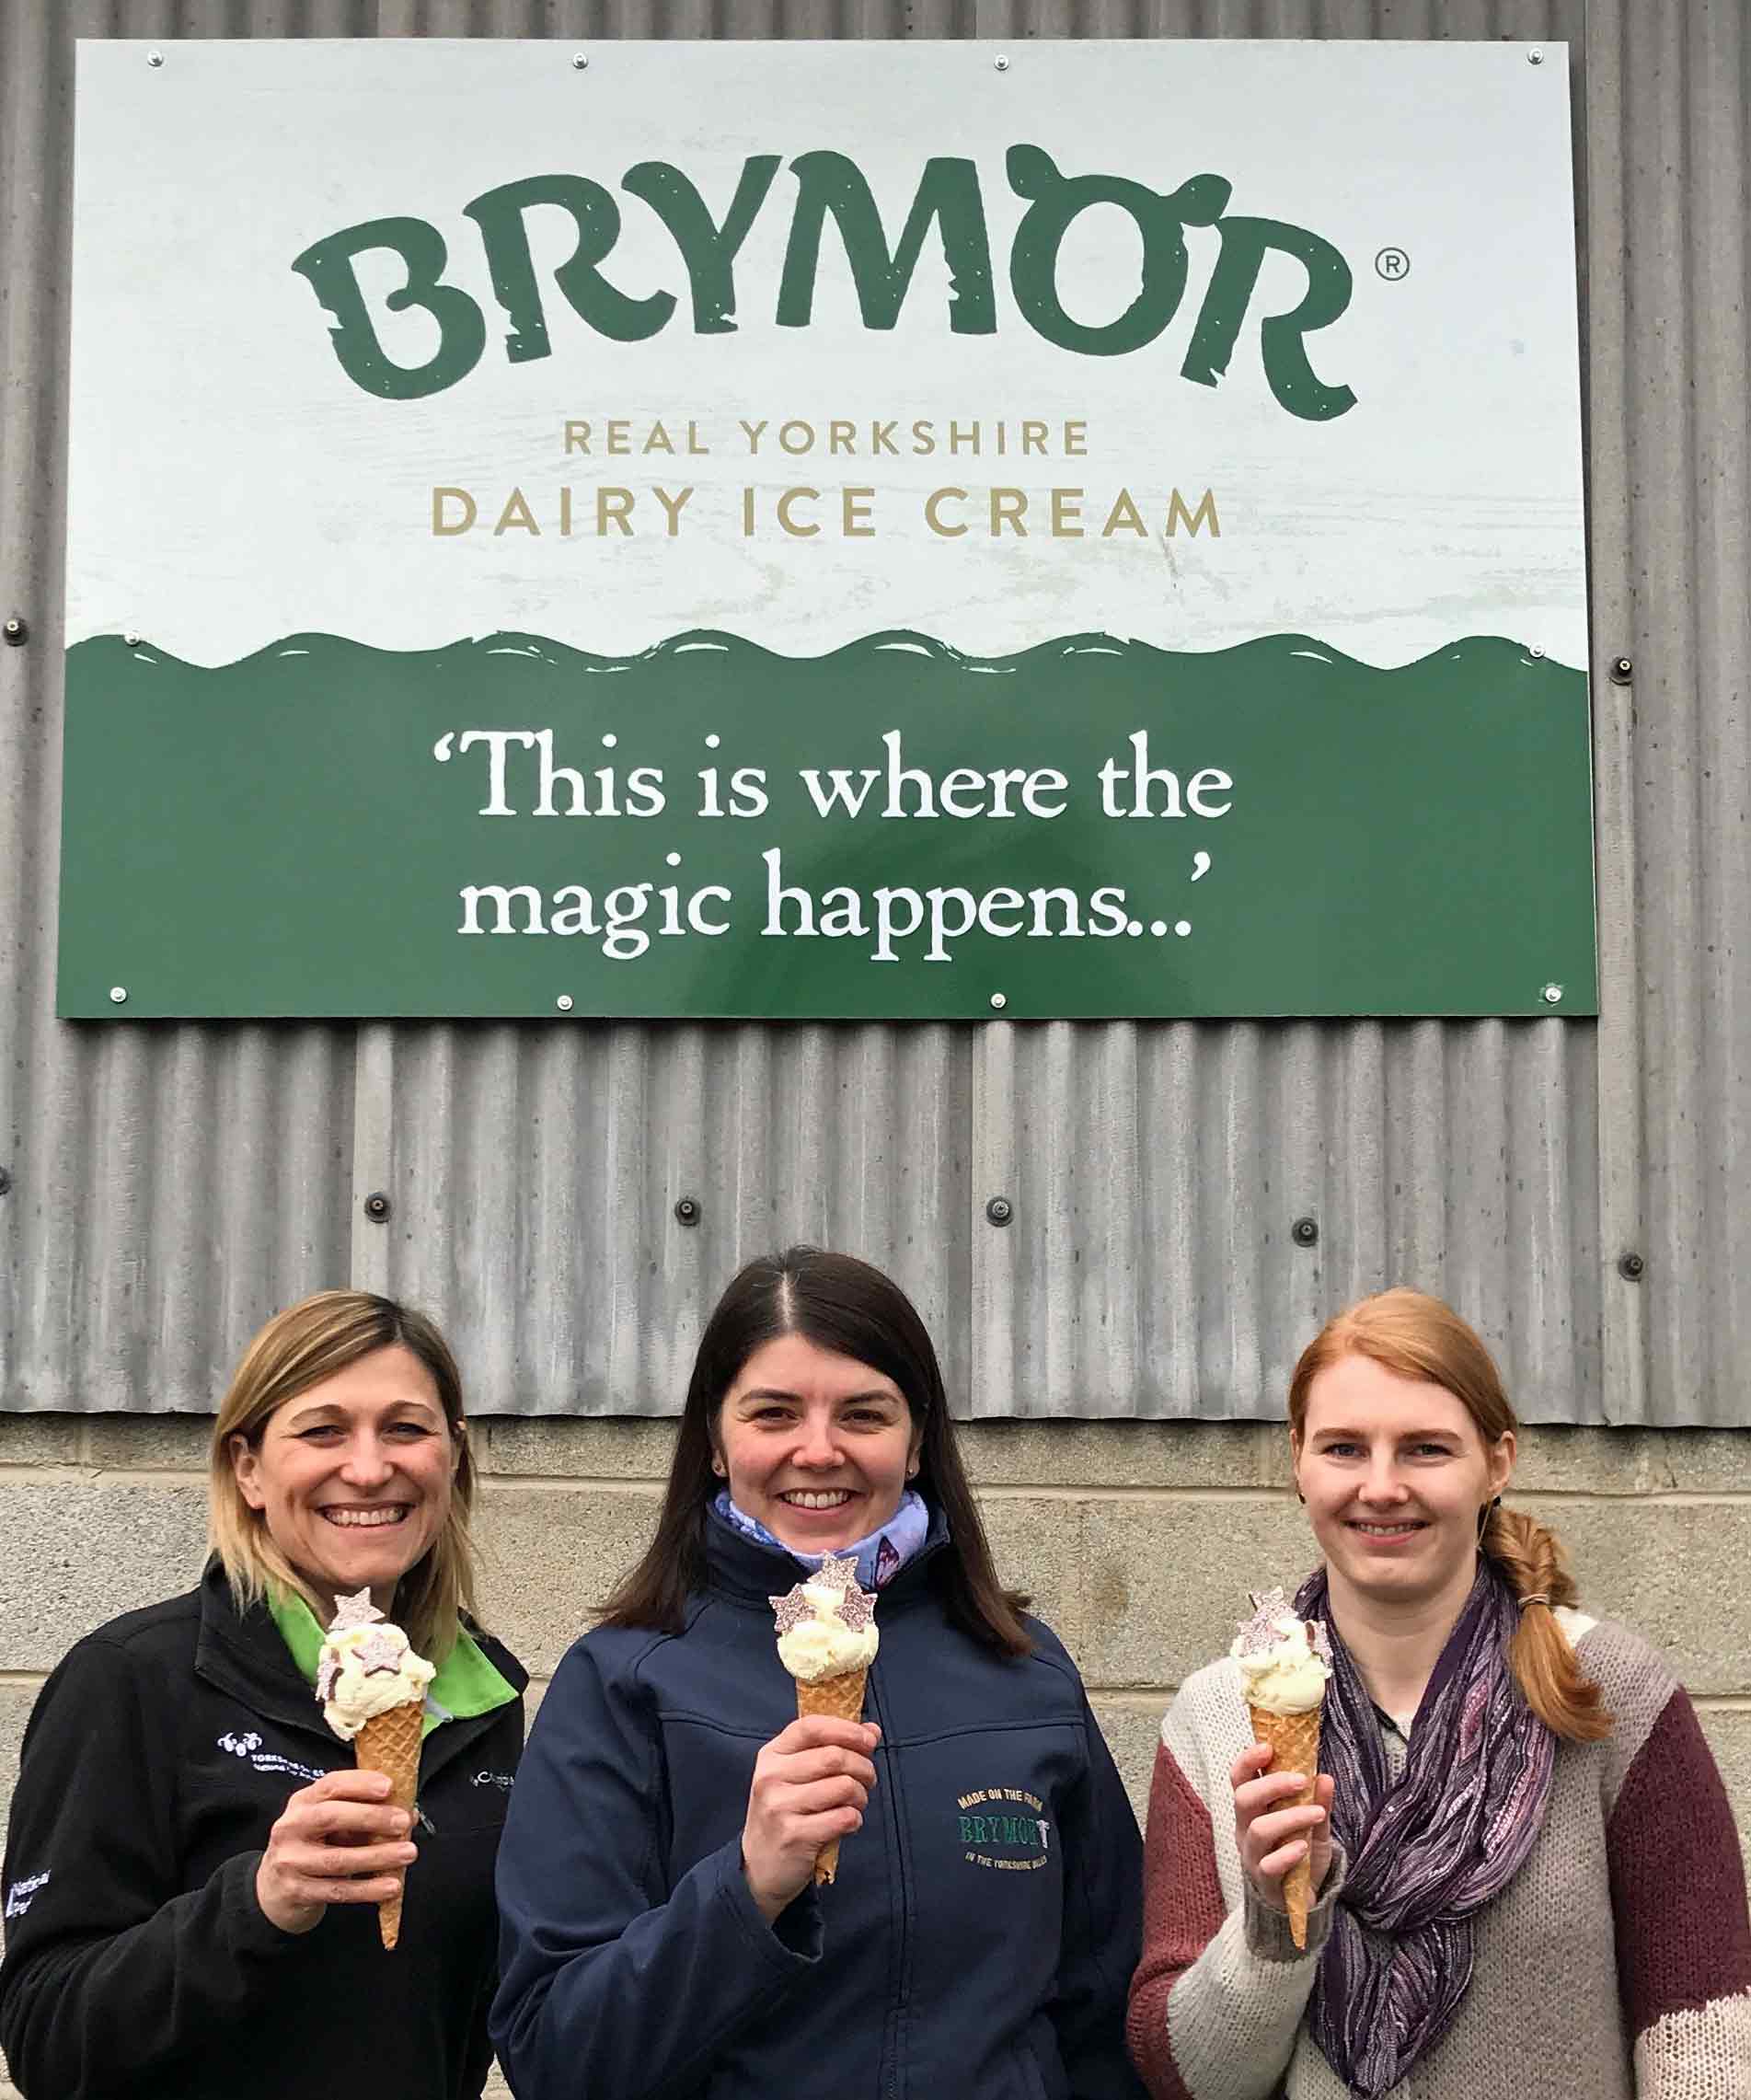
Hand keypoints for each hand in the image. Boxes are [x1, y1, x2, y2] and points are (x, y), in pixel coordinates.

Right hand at [254, 1768, 417, 1935]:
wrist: (274, 1889)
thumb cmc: (313, 1845)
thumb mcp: (331, 1823)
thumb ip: (364, 1814)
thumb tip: (410, 1814)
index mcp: (303, 1802)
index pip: (331, 1785)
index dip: (361, 1784)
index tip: (390, 1786)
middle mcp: (291, 1827)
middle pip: (331, 1817)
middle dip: (371, 1817)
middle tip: (403, 1822)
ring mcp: (290, 1861)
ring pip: (338, 1859)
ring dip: (378, 1857)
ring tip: (408, 1853)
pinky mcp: (296, 1892)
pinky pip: (337, 1890)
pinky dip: (368, 1889)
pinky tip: (392, 1886)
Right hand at [741, 1715, 879, 1922]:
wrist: (760, 1867)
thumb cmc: (785, 1813)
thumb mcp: (797, 1776)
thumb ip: (831, 1748)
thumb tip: (872, 1730)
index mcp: (772, 1755)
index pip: (811, 1727)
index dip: (846, 1729)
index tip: (869, 1740)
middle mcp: (771, 1777)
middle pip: (834, 1756)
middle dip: (863, 1767)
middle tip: (868, 1780)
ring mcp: (779, 1807)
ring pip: (843, 1786)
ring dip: (861, 1796)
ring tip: (856, 1803)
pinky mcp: (794, 1836)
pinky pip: (843, 1817)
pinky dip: (855, 1819)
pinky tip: (848, 1823)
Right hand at [1230, 1741, 1333, 1913]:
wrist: (1303, 1899)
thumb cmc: (1302, 1853)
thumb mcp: (1315, 1825)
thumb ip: (1319, 1803)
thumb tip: (1325, 1777)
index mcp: (1254, 1808)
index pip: (1240, 1778)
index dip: (1248, 1760)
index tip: (1268, 1747)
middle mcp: (1246, 1828)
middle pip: (1244, 1799)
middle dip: (1272, 1785)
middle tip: (1301, 1780)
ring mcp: (1252, 1855)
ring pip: (1258, 1830)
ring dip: (1290, 1817)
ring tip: (1316, 1813)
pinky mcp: (1264, 1881)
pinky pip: (1269, 1865)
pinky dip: (1287, 1853)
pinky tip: (1304, 1847)